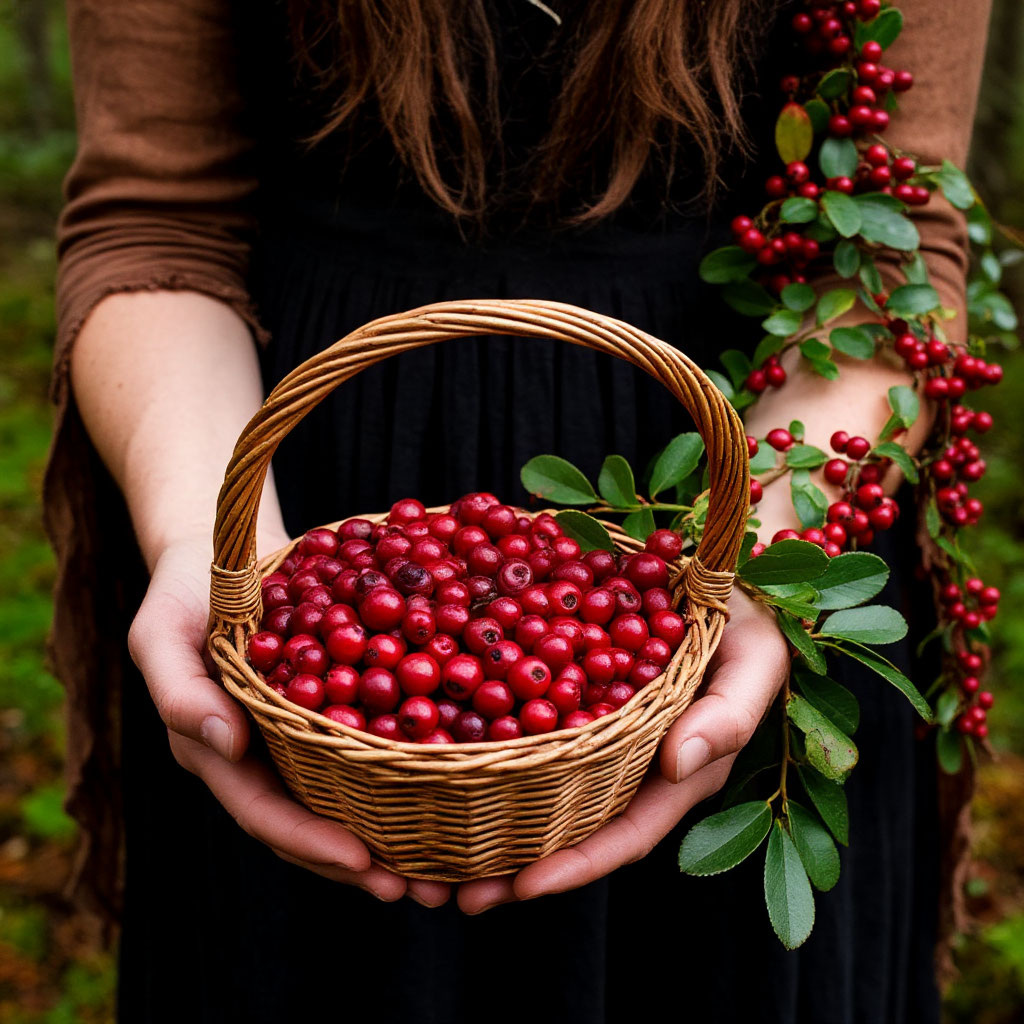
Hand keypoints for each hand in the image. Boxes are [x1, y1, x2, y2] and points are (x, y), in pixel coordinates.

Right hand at [127, 533, 450, 906]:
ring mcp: (298, 736)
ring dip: (396, 834)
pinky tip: (453, 784)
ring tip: (451, 868)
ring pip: (348, 797)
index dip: (310, 841)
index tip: (363, 861)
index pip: (264, 812)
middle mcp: (263, 757)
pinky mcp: (331, 707)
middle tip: (426, 890)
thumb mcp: (160, 634)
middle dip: (366, 864)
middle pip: (314, 824)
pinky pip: (368, 746)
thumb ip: (180, 692)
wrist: (219, 552)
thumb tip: (226, 744)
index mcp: (219, 751)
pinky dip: (405, 773)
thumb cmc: (181, 592)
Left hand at [456, 587, 789, 913]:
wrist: (723, 582)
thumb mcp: (755, 662)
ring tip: (426, 849)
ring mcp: (597, 736)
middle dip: (511, 864)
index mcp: (675, 773)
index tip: (520, 887)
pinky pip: (527, 730)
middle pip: (568, 828)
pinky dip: (485, 751)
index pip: (625, 835)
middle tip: (447, 889)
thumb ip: (728, 713)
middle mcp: (629, 766)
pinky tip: (441, 753)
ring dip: (484, 819)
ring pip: (538, 788)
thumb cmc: (749, 624)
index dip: (576, 865)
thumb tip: (678, 763)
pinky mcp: (573, 700)